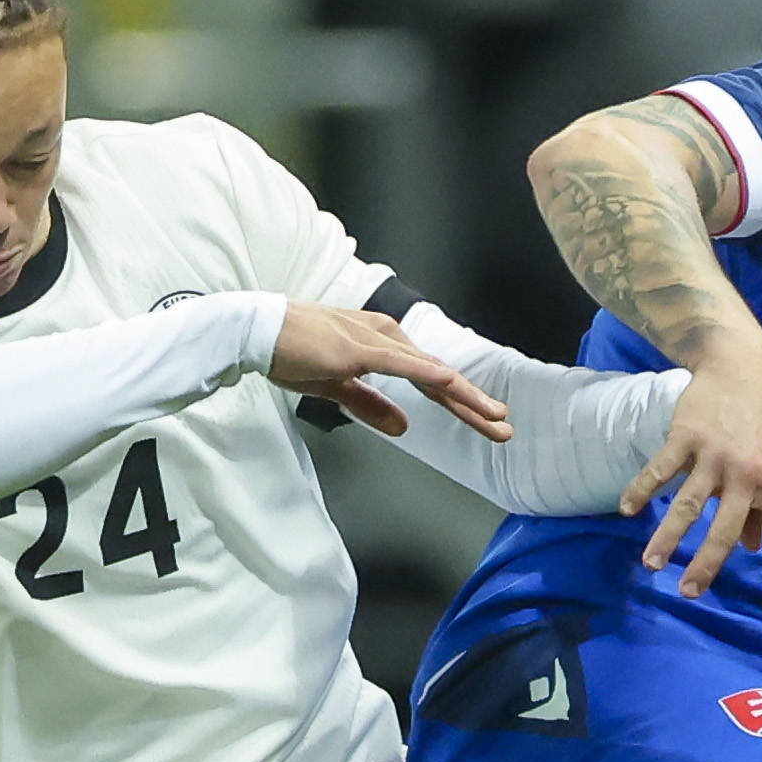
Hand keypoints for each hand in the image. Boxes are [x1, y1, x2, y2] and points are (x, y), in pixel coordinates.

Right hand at [268, 302, 510, 442]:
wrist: (256, 332)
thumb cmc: (291, 353)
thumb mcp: (337, 387)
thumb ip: (370, 406)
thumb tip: (404, 428)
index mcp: (382, 344)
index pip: (429, 379)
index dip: (460, 403)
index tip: (485, 423)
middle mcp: (385, 338)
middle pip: (439, 377)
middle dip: (473, 405)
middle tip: (504, 428)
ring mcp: (373, 341)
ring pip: (430, 372)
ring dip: (463, 396)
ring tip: (493, 418)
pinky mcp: (356, 349)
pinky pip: (399, 363)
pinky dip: (427, 374)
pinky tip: (451, 384)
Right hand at [622, 367, 761, 598]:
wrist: (743, 369)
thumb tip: (755, 546)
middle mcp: (747, 471)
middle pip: (724, 527)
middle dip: (706, 564)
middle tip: (689, 592)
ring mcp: (715, 454)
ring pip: (688, 505)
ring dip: (667, 538)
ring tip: (651, 564)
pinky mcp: (686, 436)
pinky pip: (660, 470)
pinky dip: (641, 490)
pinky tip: (627, 509)